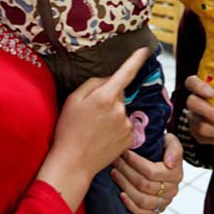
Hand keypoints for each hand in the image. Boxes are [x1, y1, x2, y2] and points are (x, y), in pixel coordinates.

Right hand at [36, 48, 148, 210]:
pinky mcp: (130, 138)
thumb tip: (109, 80)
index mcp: (105, 96)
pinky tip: (103, 137)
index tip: (144, 50)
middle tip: (90, 114)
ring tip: (95, 129)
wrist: (73, 163)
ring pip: (122, 110)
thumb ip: (93, 84)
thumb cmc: (69, 130)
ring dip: (112, 115)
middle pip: (119, 94)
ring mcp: (126, 124)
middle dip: (108, 98)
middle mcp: (119, 109)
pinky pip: (125, 125)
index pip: (125, 73)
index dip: (135, 60)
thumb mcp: (73, 100)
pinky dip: (116, 128)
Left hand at [112, 133, 183, 213]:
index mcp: (175, 174)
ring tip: (114, 172)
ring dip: (125, 185)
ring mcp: (163, 201)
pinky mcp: (155, 209)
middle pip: (144, 185)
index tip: (124, 152)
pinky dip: (130, 205)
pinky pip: (142, 212)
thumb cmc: (166, 149)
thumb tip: (170, 164)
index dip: (135, 162)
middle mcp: (171, 190)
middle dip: (126, 171)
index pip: (151, 172)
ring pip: (141, 199)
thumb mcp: (172, 142)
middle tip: (115, 160)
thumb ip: (174, 149)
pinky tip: (121, 194)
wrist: (166, 160)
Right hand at [184, 75, 213, 150]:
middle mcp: (194, 103)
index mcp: (199, 87)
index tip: (212, 93)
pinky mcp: (201, 136)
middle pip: (193, 105)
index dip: (199, 87)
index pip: (192, 83)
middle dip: (210, 113)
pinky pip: (213, 141)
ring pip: (201, 127)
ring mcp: (195, 120)